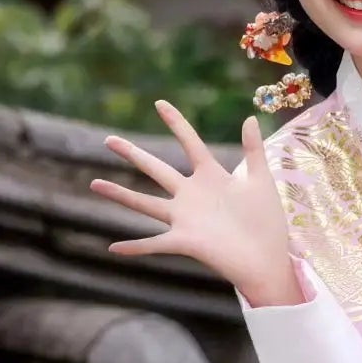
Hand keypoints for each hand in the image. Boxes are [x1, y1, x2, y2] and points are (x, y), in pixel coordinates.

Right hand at [90, 102, 299, 304]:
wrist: (268, 259)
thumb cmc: (267, 223)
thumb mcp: (261, 182)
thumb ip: (254, 151)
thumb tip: (251, 117)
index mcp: (211, 177)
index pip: (190, 143)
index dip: (175, 123)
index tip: (159, 103)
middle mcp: (192, 195)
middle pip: (156, 169)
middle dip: (132, 155)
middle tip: (108, 140)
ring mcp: (185, 218)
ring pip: (146, 204)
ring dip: (120, 195)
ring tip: (94, 184)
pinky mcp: (185, 241)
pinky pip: (155, 244)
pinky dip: (135, 247)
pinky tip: (114, 248)